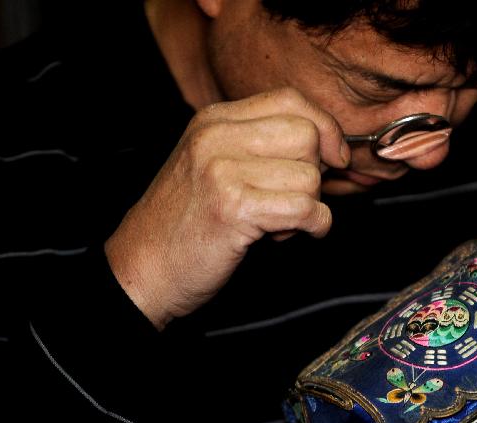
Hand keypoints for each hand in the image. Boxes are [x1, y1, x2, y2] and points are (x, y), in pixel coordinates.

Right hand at [105, 88, 349, 328]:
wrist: (142, 268)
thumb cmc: (186, 224)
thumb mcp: (214, 165)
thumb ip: (260, 147)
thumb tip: (331, 146)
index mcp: (213, 120)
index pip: (290, 99)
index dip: (325, 127)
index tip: (334, 157)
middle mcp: (215, 137)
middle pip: (306, 134)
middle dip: (315, 172)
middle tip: (291, 198)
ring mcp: (221, 170)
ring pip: (309, 176)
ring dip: (307, 206)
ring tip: (275, 221)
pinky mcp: (233, 209)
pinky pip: (306, 209)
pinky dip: (313, 226)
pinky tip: (287, 235)